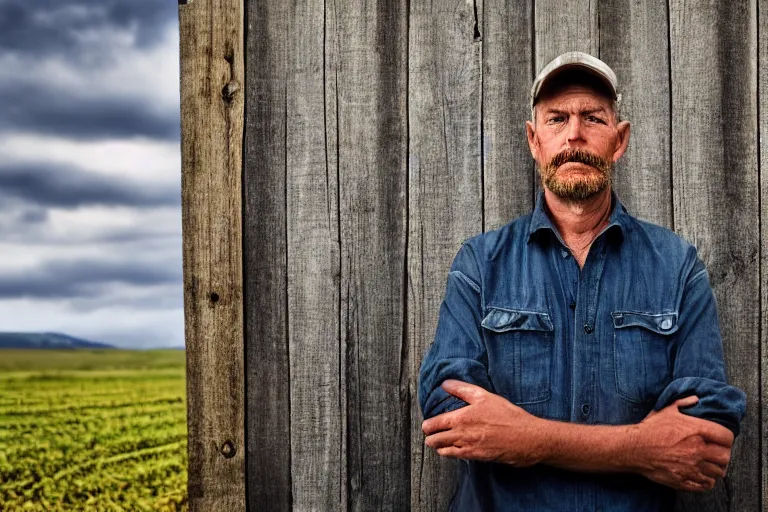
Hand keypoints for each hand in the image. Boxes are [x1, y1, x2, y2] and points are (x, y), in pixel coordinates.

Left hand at [421, 380, 545, 465]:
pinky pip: (456, 457)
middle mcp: (461, 434)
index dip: (427, 426)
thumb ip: (462, 389)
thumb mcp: (484, 396)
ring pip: (443, 450)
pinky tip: (454, 450)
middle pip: (435, 440)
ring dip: (439, 447)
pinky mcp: (476, 457)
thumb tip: (445, 384)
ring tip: (439, 443)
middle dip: (430, 438)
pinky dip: (451, 454)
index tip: (426, 425)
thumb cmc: (508, 415)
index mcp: (461, 417)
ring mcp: (468, 448)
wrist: (527, 438)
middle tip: (430, 435)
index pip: (434, 424)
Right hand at [635, 396, 732, 491]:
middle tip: (717, 454)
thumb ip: (683, 403)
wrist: (634, 448)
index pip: (727, 438)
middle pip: (725, 457)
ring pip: (717, 473)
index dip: (726, 439)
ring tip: (709, 465)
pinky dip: (707, 481)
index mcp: (696, 431)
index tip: (721, 440)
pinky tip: (702, 475)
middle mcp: (697, 450)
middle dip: (723, 455)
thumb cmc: (650, 428)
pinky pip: (706, 485)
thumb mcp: (666, 410)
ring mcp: (691, 467)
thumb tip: (696, 399)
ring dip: (715, 469)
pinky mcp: (684, 480)